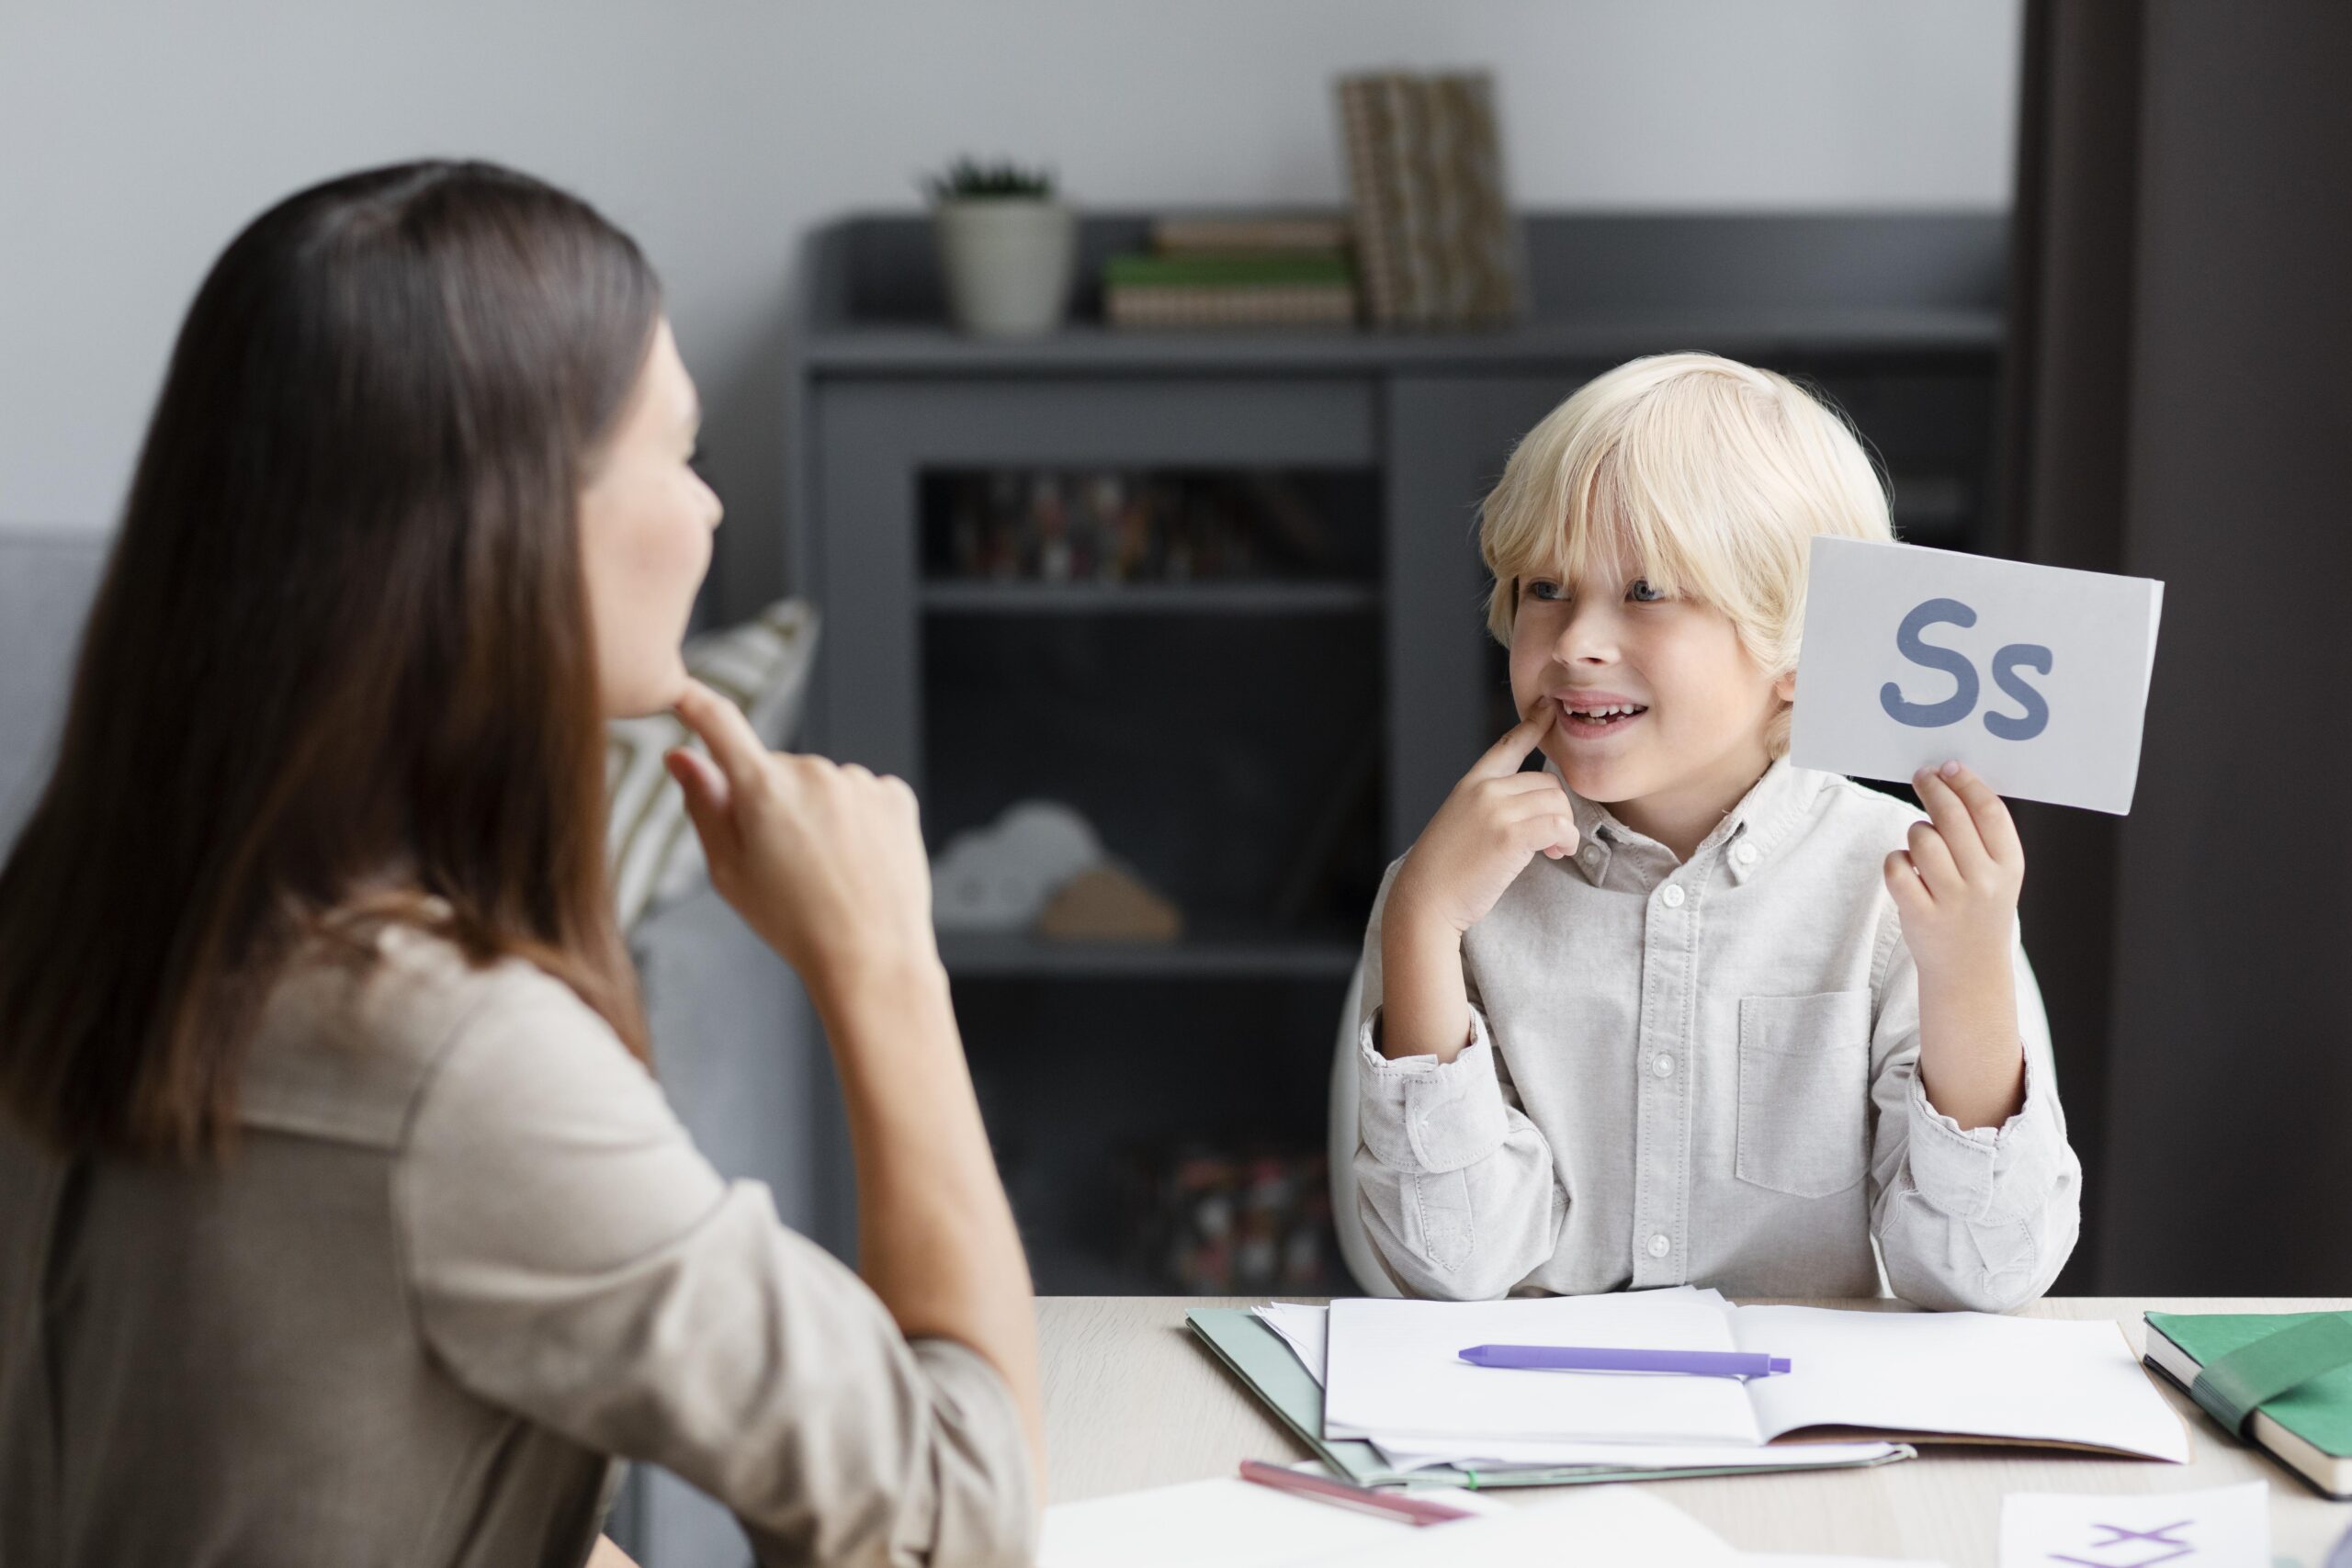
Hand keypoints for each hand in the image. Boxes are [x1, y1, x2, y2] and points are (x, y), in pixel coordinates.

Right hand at [666, 679, 939, 999]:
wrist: (872, 957)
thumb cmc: (793, 923)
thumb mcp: (729, 871)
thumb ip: (703, 806)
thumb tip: (680, 757)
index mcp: (763, 788)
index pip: (720, 724)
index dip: (695, 705)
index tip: (682, 692)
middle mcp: (814, 771)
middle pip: (775, 770)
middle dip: (771, 802)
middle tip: (782, 860)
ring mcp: (859, 781)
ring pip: (821, 785)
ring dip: (817, 812)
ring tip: (826, 870)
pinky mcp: (896, 795)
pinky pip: (861, 795)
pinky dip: (856, 820)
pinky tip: (857, 861)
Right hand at [1387, 706, 1578, 941]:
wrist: (1425, 899)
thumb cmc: (1443, 871)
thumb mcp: (1459, 822)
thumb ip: (1489, 806)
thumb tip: (1531, 809)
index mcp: (1471, 784)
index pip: (1507, 746)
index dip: (1532, 725)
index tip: (1548, 710)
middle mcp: (1485, 789)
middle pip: (1548, 781)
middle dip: (1558, 810)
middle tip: (1551, 840)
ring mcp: (1498, 810)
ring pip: (1558, 802)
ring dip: (1565, 828)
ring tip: (1552, 849)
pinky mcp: (1512, 834)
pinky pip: (1559, 825)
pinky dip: (1567, 840)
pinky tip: (1555, 853)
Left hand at [1883, 760, 2024, 984]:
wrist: (1971, 972)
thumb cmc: (1980, 910)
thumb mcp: (1999, 874)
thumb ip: (1984, 835)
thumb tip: (1953, 779)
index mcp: (2010, 865)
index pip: (1989, 810)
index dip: (1966, 782)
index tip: (1949, 766)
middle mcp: (1984, 882)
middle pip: (1952, 817)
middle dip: (1933, 788)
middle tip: (1923, 776)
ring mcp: (1952, 900)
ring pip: (1921, 838)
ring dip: (1916, 832)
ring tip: (1922, 844)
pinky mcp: (1921, 915)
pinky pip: (1896, 867)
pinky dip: (1896, 861)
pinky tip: (1907, 870)